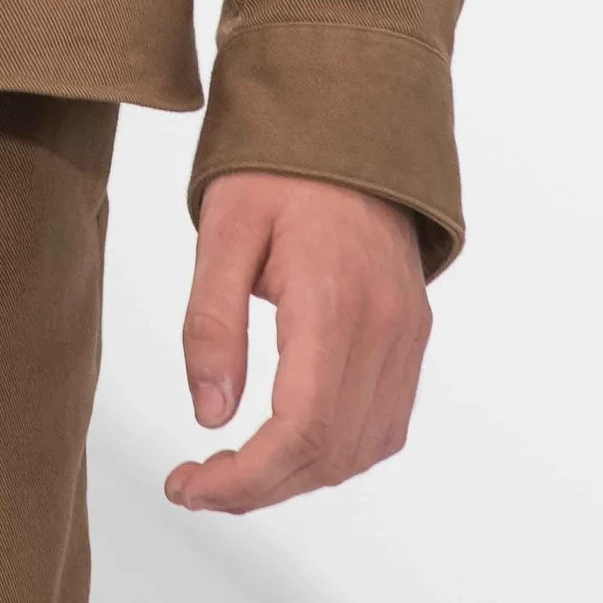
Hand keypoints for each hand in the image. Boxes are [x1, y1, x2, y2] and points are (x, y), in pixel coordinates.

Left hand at [166, 172, 429, 516]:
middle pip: (333, 453)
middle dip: (262, 486)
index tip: (190, 487)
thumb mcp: (224, 230)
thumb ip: (213, 324)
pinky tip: (289, 441)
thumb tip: (210, 416)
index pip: (302, 430)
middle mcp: (385, 328)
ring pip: (365, 447)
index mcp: (335, 303)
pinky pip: (385, 420)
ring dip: (300, 475)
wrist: (349, 116)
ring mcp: (407, 332)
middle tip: (198, 483)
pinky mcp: (412, 331)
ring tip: (236, 468)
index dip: (246, 479)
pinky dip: (338, 449)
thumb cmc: (278, 168)